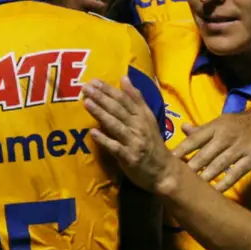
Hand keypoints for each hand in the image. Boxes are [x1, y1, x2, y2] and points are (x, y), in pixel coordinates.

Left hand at [84, 78, 178, 192]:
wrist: (164, 171)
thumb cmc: (152, 144)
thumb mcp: (148, 119)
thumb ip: (136, 99)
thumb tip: (124, 78)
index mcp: (143, 116)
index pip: (126, 99)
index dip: (110, 89)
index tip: (94, 81)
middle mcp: (140, 127)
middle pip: (119, 109)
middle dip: (102, 97)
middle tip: (86, 87)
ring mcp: (135, 142)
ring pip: (116, 125)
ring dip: (101, 113)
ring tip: (86, 103)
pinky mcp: (130, 158)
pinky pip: (115, 147)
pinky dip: (104, 140)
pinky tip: (92, 132)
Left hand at [171, 104, 250, 191]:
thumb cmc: (240, 124)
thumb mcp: (221, 122)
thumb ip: (201, 130)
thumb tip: (181, 128)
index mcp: (215, 127)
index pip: (193, 140)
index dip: (179, 151)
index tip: (166, 162)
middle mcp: (225, 136)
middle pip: (203, 155)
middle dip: (189, 169)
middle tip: (175, 181)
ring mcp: (240, 147)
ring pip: (218, 165)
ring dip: (204, 178)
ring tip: (191, 189)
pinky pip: (236, 173)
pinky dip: (224, 183)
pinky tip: (215, 192)